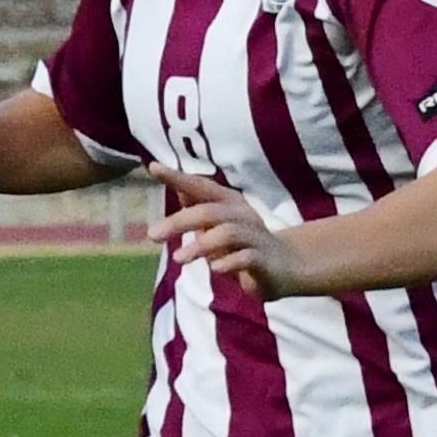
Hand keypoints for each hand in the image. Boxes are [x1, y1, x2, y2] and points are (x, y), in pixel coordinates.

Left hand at [157, 175, 314, 297]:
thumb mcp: (217, 225)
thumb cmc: (242, 244)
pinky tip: (215, 269)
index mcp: (228, 203)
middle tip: (152, 234)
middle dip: (179, 221)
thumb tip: (178, 187)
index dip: (178, 176)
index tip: (154, 167)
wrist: (284, 267)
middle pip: (208, 212)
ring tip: (178, 259)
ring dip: (201, 245)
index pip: (201, 186)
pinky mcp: (263, 259)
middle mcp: (242, 214)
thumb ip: (199, 208)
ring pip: (227, 233)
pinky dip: (229, 262)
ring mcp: (255, 236)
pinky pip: (246, 257)